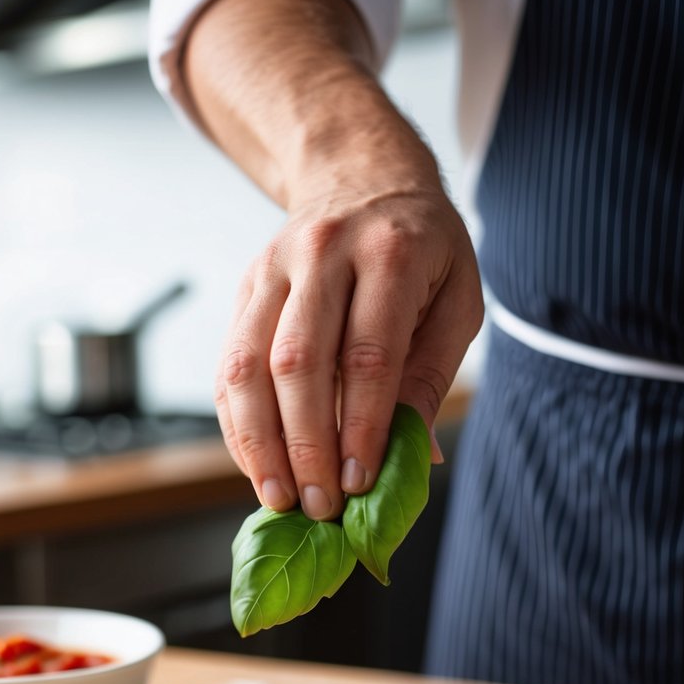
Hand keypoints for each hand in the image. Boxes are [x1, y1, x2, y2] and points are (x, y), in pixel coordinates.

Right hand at [179, 0, 483, 516]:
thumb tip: (416, 456)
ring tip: (279, 497)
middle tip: (320, 505)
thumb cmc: (422, 253)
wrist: (362, 178)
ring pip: (249, 365)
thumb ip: (433, 373)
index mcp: (390, 252)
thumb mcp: (455, 300)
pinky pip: (228, 365)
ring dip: (260, 443)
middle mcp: (323, 253)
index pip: (369, 354)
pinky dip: (238, 424)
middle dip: (307, 445)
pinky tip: (256, 465)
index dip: (361, 425)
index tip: (359, 482)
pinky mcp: (245, 288)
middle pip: (300, 363)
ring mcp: (273, 268)